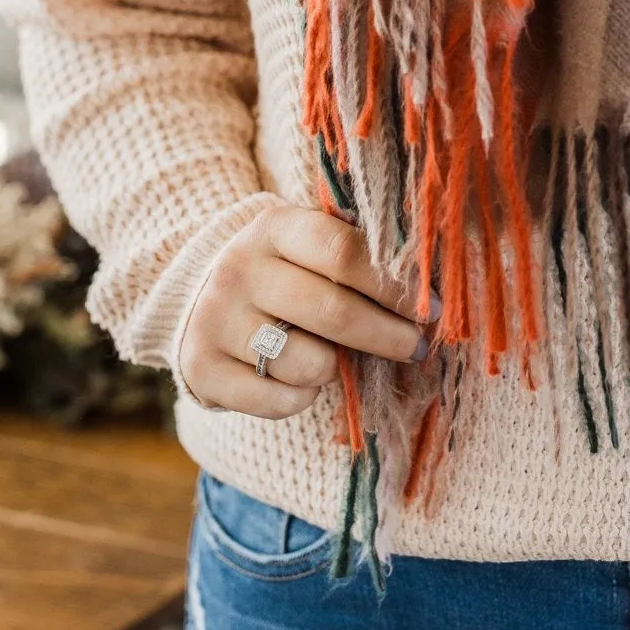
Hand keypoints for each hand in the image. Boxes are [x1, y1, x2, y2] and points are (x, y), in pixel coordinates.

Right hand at [178, 202, 437, 417]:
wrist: (202, 297)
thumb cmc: (283, 271)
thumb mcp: (308, 244)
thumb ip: (358, 256)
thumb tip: (427, 291)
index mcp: (275, 228)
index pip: (342, 251)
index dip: (393, 285)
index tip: (429, 309)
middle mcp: (239, 269)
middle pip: (333, 311)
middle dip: (387, 336)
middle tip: (415, 347)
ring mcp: (216, 319)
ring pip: (307, 362)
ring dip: (337, 368)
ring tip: (338, 359)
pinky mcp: (201, 368)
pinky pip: (278, 401)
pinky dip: (302, 397)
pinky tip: (301, 379)